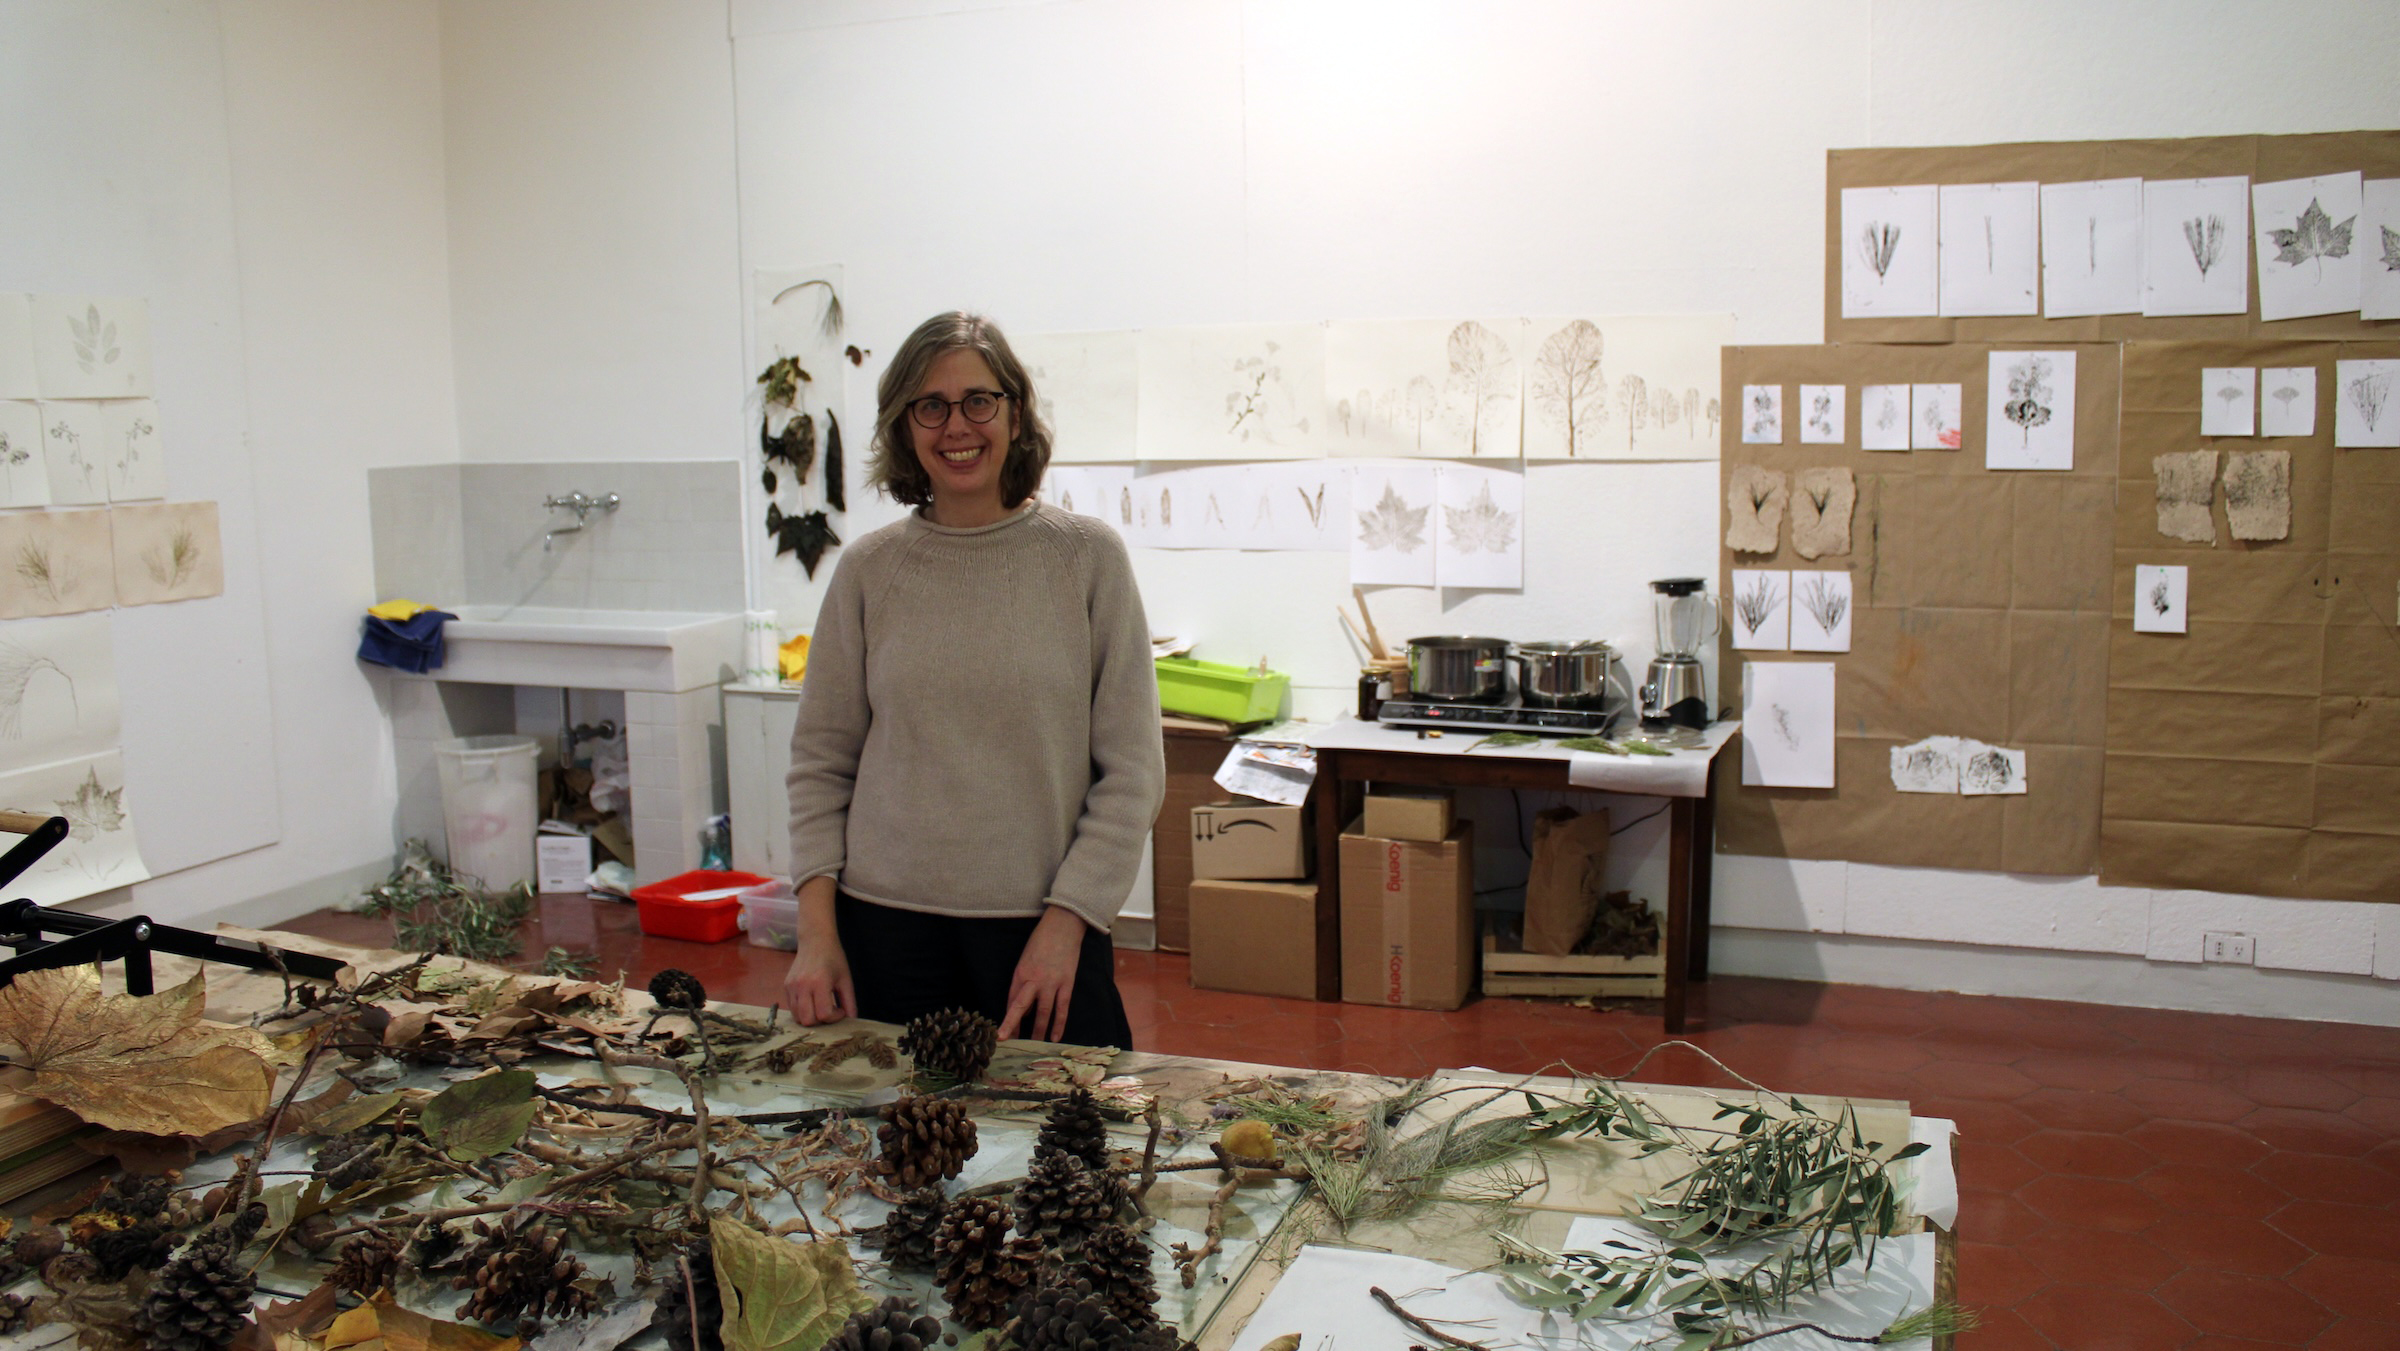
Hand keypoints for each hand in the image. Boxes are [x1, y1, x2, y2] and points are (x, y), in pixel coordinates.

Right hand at [781, 877, 854, 1025]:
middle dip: (821, 1022)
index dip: (834, 1017)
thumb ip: (849, 1001)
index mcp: (819, 982)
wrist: (815, 940)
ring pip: (798, 1017)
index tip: (840, 1010)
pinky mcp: (786, 987)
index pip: (823, 1014)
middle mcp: (802, 986)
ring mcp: (791, 987)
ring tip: (821, 1006)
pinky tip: (812, 1001)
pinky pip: (792, 1008)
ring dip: (810, 1017)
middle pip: (808, 1020)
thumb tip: (852, 1020)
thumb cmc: (834, 958)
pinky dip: (802, 1011)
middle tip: (830, 1010)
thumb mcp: (846, 979)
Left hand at [1000, 906, 1088, 1042]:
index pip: (1011, 1000)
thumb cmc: (1041, 941)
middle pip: (1021, 1008)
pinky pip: (1062, 1008)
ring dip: (1038, 1031)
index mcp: (1020, 973)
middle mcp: (1034, 980)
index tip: (1004, 1033)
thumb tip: (1025, 1007)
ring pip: (1043, 1012)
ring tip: (1035, 1046)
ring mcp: (1052, 983)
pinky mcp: (1067, 984)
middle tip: (1008, 1043)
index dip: (1008, 1018)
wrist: (1063, 927)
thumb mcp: (1025, 959)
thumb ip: (1023, 982)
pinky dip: (1059, 1024)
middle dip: (1013, 1026)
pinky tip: (1055, 1037)